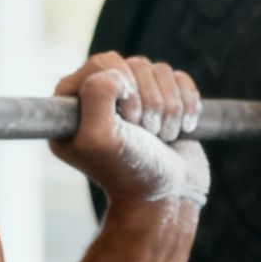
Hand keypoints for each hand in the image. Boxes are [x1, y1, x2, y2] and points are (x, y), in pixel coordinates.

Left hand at [49, 52, 209, 210]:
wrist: (170, 197)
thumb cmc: (131, 172)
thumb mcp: (99, 139)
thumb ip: (95, 96)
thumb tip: (113, 72)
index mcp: (72, 107)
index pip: (101, 63)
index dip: (121, 86)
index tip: (128, 121)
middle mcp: (99, 100)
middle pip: (134, 65)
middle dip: (149, 101)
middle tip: (146, 133)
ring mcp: (132, 99)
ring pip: (159, 71)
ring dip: (169, 108)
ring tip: (163, 137)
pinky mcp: (163, 101)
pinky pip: (180, 79)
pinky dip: (188, 104)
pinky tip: (182, 130)